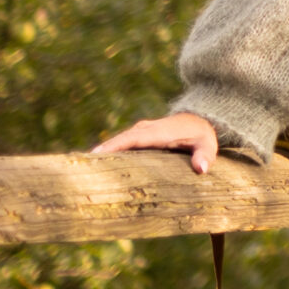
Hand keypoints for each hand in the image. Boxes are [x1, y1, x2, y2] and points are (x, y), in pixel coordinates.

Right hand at [91, 112, 220, 174]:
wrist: (199, 119)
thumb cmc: (202, 135)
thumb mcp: (207, 144)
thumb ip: (205, 155)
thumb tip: (201, 168)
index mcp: (158, 132)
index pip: (134, 139)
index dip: (116, 146)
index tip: (98, 155)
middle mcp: (145, 130)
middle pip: (119, 141)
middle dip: (102, 152)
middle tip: (81, 167)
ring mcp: (140, 132)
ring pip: (117, 142)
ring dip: (102, 153)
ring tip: (82, 169)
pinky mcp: (138, 137)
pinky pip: (121, 145)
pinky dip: (108, 153)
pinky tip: (95, 167)